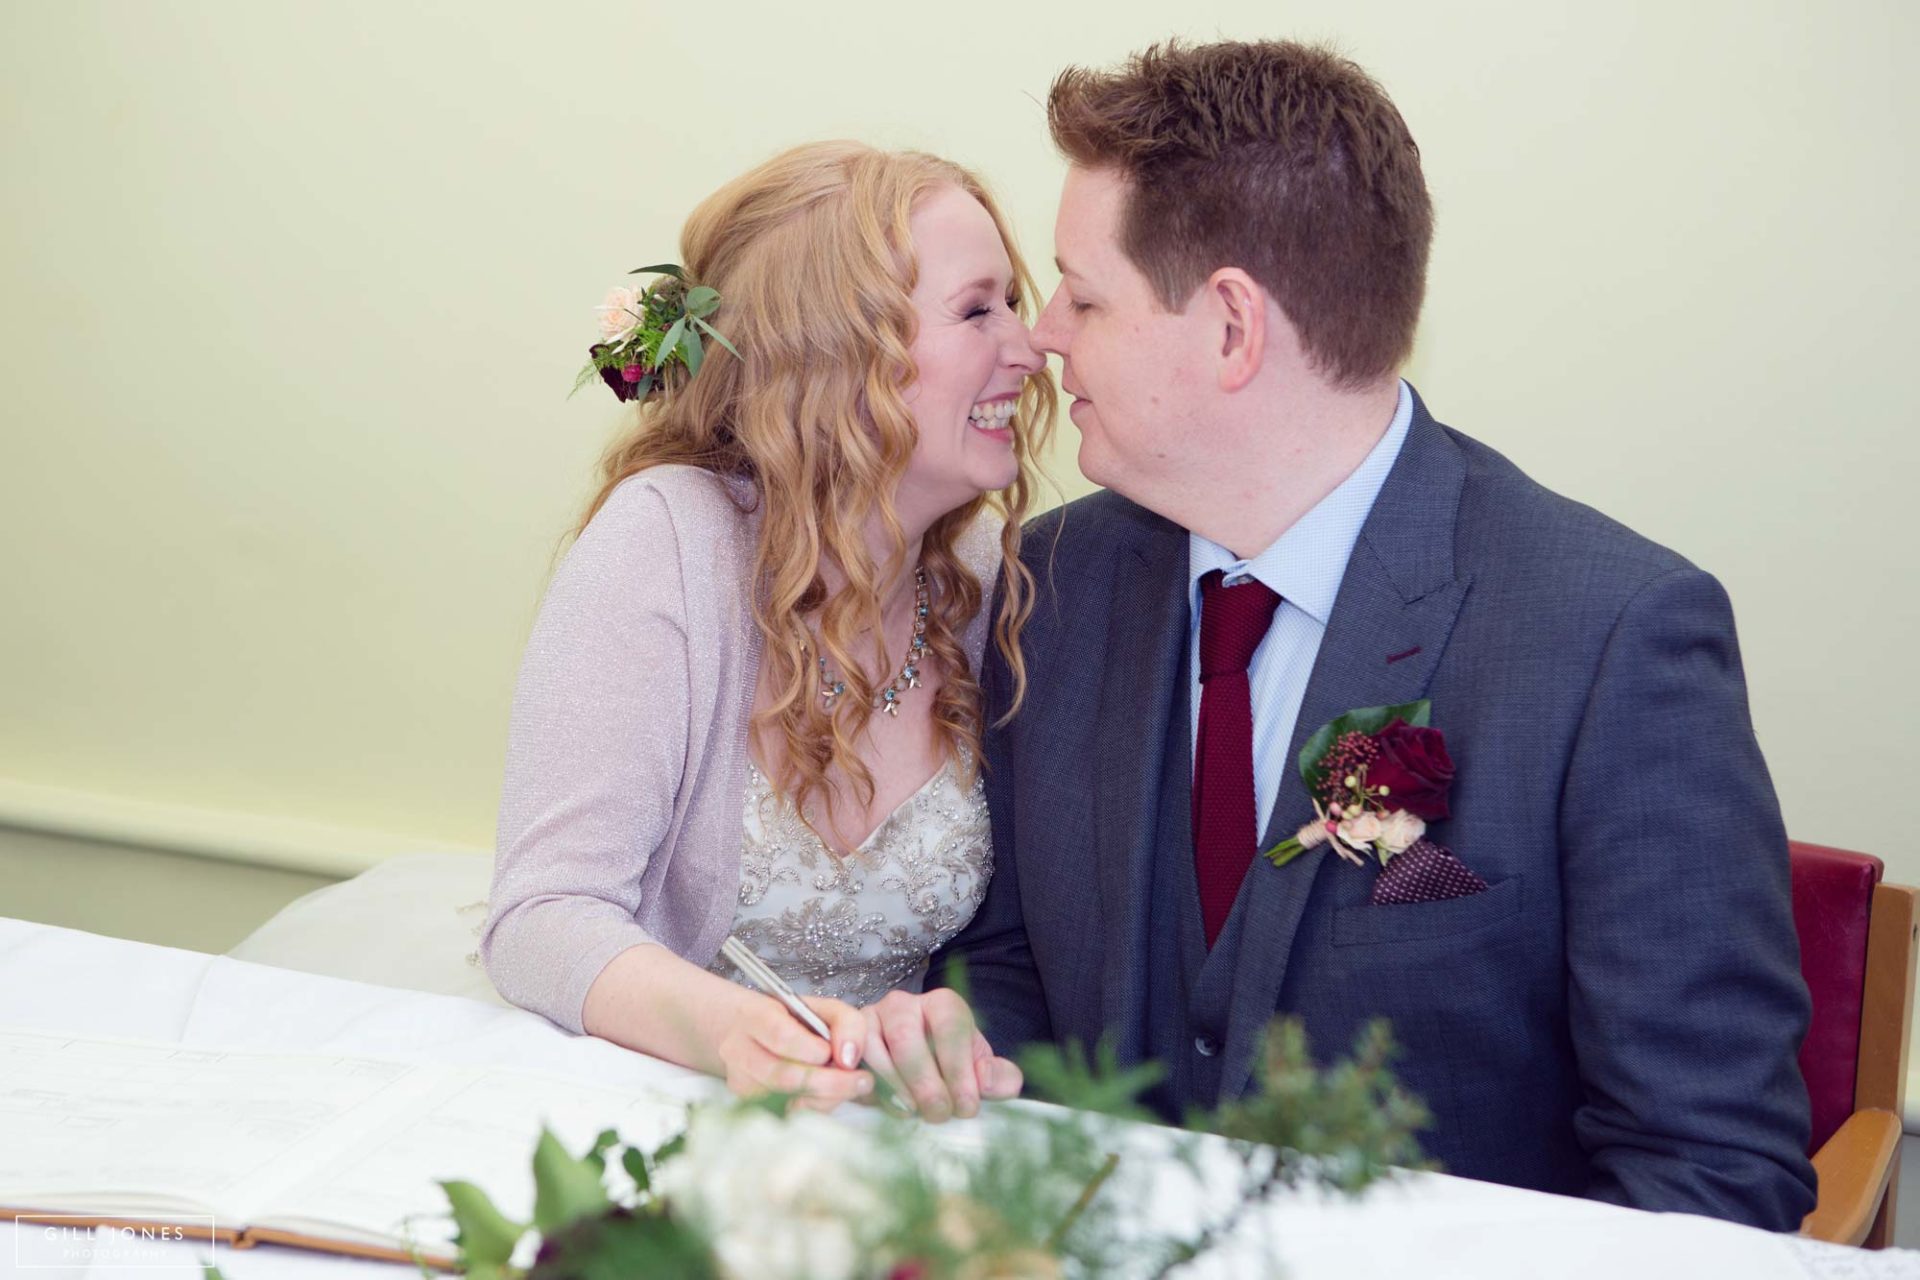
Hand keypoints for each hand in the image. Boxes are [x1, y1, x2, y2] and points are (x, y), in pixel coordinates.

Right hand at [713, 992, 873, 1112]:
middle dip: (830, 1083)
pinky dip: (814, 1107)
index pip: (782, 1037)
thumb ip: (846, 1023)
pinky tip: (827, 1095)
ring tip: (849, 1087)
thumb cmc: (792, 1020)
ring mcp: (740, 1081)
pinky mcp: (747, 1104)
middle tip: (862, 1081)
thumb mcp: (823, 1008)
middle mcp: (739, 1050)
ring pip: (787, 1101)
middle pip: (784, 1076)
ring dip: (826, 1097)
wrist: (749, 1032)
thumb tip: (849, 1059)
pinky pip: (787, 1114)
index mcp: (755, 1017)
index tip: (836, 1055)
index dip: (813, 1050)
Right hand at [859, 988, 1022, 1122]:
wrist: (912, 1071)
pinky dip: (864, 1086)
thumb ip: (997, 1077)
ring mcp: (871, 1019)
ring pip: (876, 1051)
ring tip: (913, 1114)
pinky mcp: (847, 1043)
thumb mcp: (979, 1071)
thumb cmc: (949, 1069)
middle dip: (925, 1084)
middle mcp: (904, 1005)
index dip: (959, 1069)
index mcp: (943, 1005)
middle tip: (938, 1115)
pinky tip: (880, 1105)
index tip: (966, 1106)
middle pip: (908, 1040)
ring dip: (895, 1089)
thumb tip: (987, 1081)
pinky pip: (851, 1063)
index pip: (951, 1028)